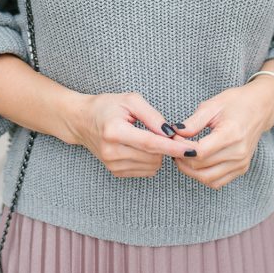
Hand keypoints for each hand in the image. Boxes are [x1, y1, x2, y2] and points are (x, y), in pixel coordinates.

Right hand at [73, 91, 198, 178]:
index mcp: (114, 131)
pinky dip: (150, 160)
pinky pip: (145, 171)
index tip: (191, 149)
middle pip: (153, 156)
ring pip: (152, 166)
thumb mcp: (131, 100)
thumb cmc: (107, 106)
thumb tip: (171, 133)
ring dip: (158, 154)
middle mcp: (111, 151)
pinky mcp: (115, 172)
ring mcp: (112, 164)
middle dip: (165, 146)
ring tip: (148, 136)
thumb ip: (152, 115)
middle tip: (163, 131)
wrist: (82, 121)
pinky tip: (141, 147)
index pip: (150, 143)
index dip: (173, 147)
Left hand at [169, 86, 273, 189]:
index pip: (200, 152)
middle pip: (201, 167)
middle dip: (182, 158)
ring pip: (207, 178)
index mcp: (231, 134)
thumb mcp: (212, 105)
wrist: (260, 107)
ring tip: (182, 155)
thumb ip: (193, 122)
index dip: (182, 147)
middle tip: (174, 146)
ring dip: (190, 170)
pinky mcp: (241, 169)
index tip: (174, 137)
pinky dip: (202, 175)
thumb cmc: (236, 102)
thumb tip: (175, 133)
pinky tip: (196, 162)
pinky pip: (217, 181)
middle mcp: (238, 153)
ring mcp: (241, 163)